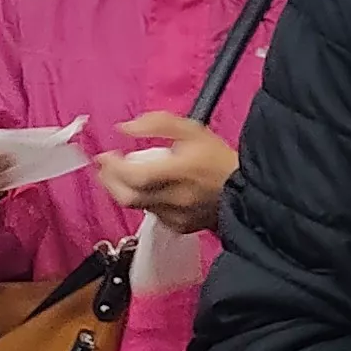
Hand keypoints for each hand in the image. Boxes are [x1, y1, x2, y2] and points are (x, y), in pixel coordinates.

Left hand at [94, 114, 233, 235]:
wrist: (246, 192)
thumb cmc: (219, 160)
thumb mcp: (192, 130)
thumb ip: (156, 124)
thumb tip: (126, 128)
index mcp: (180, 171)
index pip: (135, 174)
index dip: (113, 167)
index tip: (105, 156)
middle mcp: (176, 197)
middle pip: (128, 197)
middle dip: (109, 182)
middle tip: (105, 167)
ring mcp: (176, 215)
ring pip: (137, 206)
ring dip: (124, 189)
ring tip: (124, 174)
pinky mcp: (178, 227)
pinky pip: (152, 213)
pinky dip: (144, 200)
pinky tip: (149, 189)